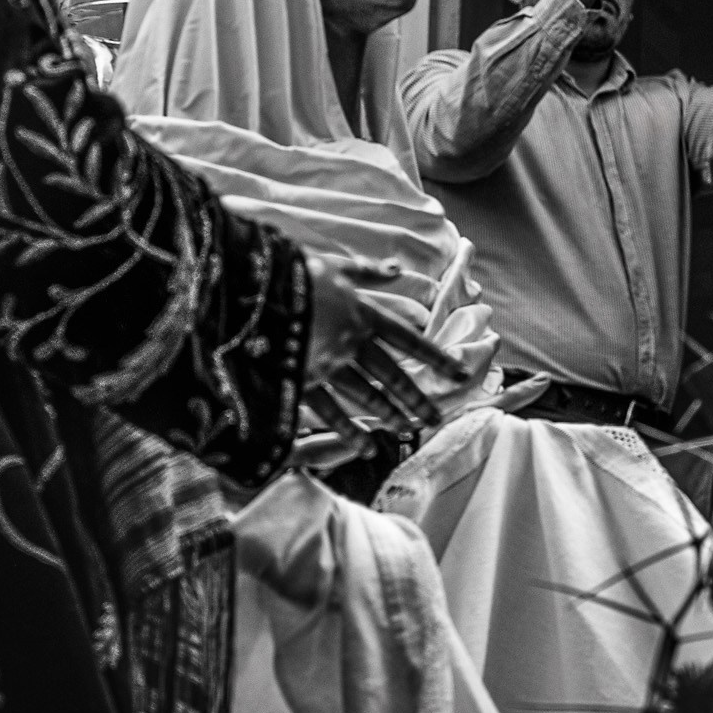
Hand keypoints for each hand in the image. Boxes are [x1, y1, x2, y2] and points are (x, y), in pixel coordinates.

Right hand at [301, 254, 472, 457]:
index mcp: (363, 315)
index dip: (436, 357)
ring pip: (366, 396)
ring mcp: (328, 366)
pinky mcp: (303, 381)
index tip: (459, 372)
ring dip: (389, 415)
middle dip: (416, 398)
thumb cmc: (294, 273)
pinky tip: (366, 446)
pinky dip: (348, 431)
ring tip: (407, 430)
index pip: (409, 340)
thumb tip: (397, 268)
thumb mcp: (336, 265)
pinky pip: (330, 411)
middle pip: (392, 376)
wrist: (252, 292)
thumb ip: (368, 270)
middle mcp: (352, 344)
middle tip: (436, 417)